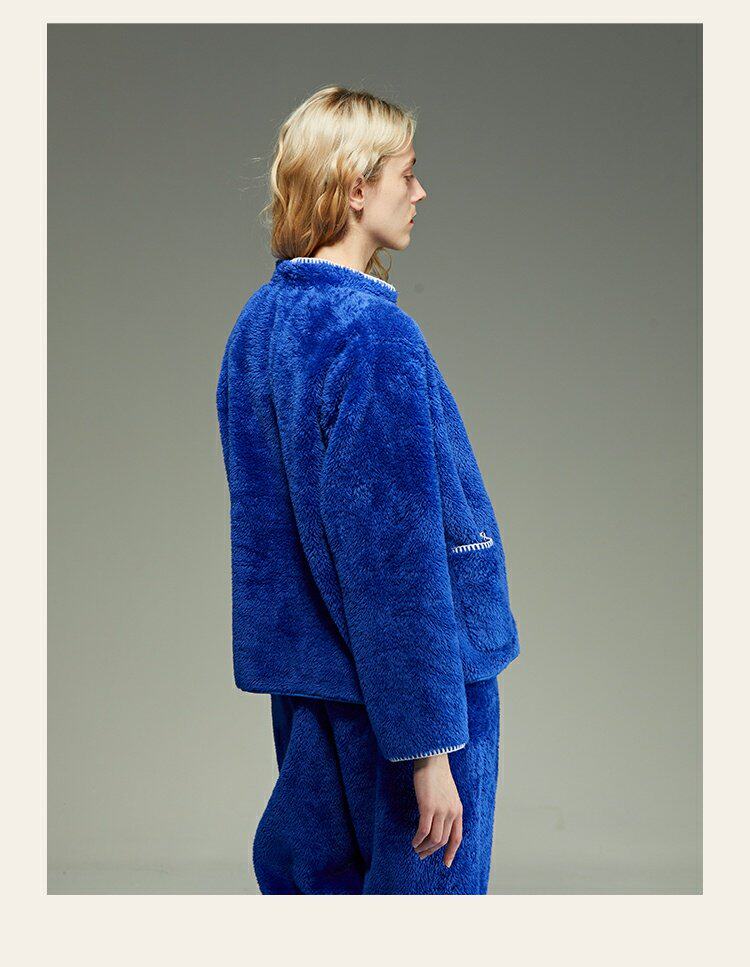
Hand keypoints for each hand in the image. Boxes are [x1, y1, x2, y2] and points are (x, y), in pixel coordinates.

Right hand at [411, 752, 462, 866]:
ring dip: (424, 847)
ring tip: (416, 849)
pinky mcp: (428, 807)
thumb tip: (438, 821)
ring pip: (434, 839)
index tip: (446, 863)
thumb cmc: (436, 774)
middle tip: (421, 855)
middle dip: (432, 851)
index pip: (457, 837)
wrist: (432, 759)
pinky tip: (413, 841)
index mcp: (458, 810)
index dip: (451, 852)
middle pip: (443, 841)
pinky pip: (423, 830)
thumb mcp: (447, 793)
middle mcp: (451, 812)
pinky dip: (418, 839)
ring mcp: (440, 810)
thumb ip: (446, 807)